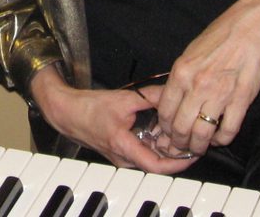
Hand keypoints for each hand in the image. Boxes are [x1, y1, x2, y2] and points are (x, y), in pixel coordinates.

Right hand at [29, 65, 198, 174]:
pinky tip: (160, 128)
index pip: (158, 167)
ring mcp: (121, 156)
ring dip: (164, 146)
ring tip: (178, 131)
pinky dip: (153, 142)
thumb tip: (170, 92)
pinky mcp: (120, 150)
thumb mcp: (123, 98)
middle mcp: (124, 158)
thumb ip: (149, 96)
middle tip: (191, 138)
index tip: (192, 154)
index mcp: (124, 148)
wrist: (67, 112)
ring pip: (150, 157)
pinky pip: (142, 151)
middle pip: (157, 163)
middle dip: (175, 152)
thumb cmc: (89, 108)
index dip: (179, 163)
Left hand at [153, 0, 259, 157]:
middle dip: (178, 143)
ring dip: (198, 146)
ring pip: (202, 134)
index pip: (165, 111)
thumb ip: (181, 78)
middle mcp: (197, 85)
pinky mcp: (241, 100)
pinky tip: (219, 137)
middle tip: (181, 146)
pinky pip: (228, 130)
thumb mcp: (190, 53)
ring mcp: (220, 94)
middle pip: (180, 127)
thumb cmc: (220, 36)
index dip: (164, 128)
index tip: (167, 134)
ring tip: (199, 146)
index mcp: (181, 72)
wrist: (250, 27)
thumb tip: (172, 102)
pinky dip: (221, 140)